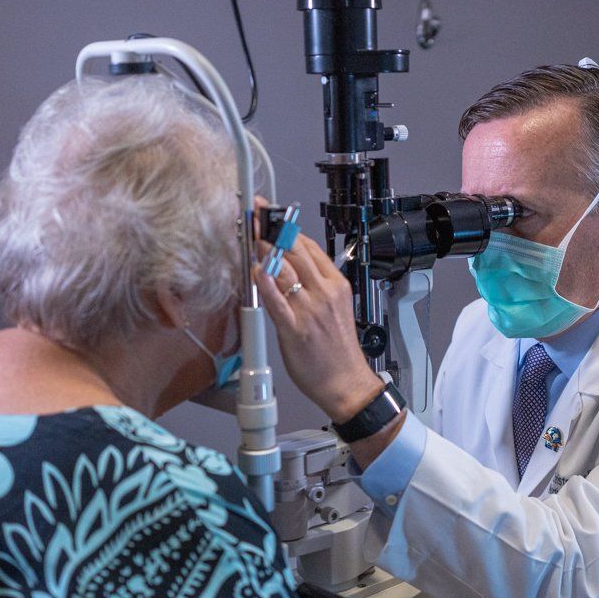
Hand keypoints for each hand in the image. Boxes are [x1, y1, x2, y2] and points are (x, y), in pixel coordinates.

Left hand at [254, 233, 382, 421]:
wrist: (346, 382)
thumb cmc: (338, 350)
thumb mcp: (336, 307)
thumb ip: (316, 286)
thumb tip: (292, 267)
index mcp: (336, 285)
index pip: (310, 247)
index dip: (288, 227)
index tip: (273, 215)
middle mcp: (324, 294)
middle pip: (296, 252)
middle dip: (274, 229)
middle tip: (258, 214)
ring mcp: (310, 311)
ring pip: (286, 271)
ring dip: (266, 250)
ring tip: (251, 236)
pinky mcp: (296, 330)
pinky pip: (277, 302)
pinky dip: (265, 283)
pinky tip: (255, 270)